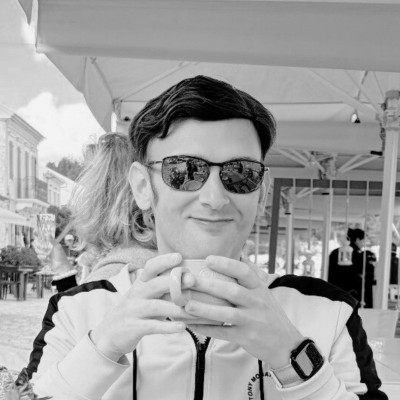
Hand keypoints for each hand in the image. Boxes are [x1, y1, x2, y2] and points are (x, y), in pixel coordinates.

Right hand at [91, 253, 195, 360]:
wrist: (109, 335)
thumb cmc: (136, 311)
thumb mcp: (144, 295)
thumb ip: (162, 287)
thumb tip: (188, 276)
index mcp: (140, 283)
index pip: (150, 267)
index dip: (164, 261)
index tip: (179, 257)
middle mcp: (136, 294)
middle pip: (155, 285)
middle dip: (174, 282)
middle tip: (193, 280)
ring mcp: (133, 311)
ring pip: (156, 307)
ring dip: (176, 308)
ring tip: (194, 310)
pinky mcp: (133, 328)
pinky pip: (152, 326)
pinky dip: (167, 327)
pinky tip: (182, 327)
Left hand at [184, 256, 303, 367]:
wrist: (285, 343)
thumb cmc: (268, 312)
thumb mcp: (264, 291)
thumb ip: (251, 273)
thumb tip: (240, 251)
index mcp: (259, 288)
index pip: (244, 272)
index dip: (227, 264)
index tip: (208, 259)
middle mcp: (256, 302)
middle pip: (232, 291)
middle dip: (209, 286)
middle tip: (189, 280)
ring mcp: (252, 321)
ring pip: (227, 314)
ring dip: (205, 310)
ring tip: (187, 305)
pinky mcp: (246, 337)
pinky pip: (223, 333)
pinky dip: (207, 329)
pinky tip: (192, 325)